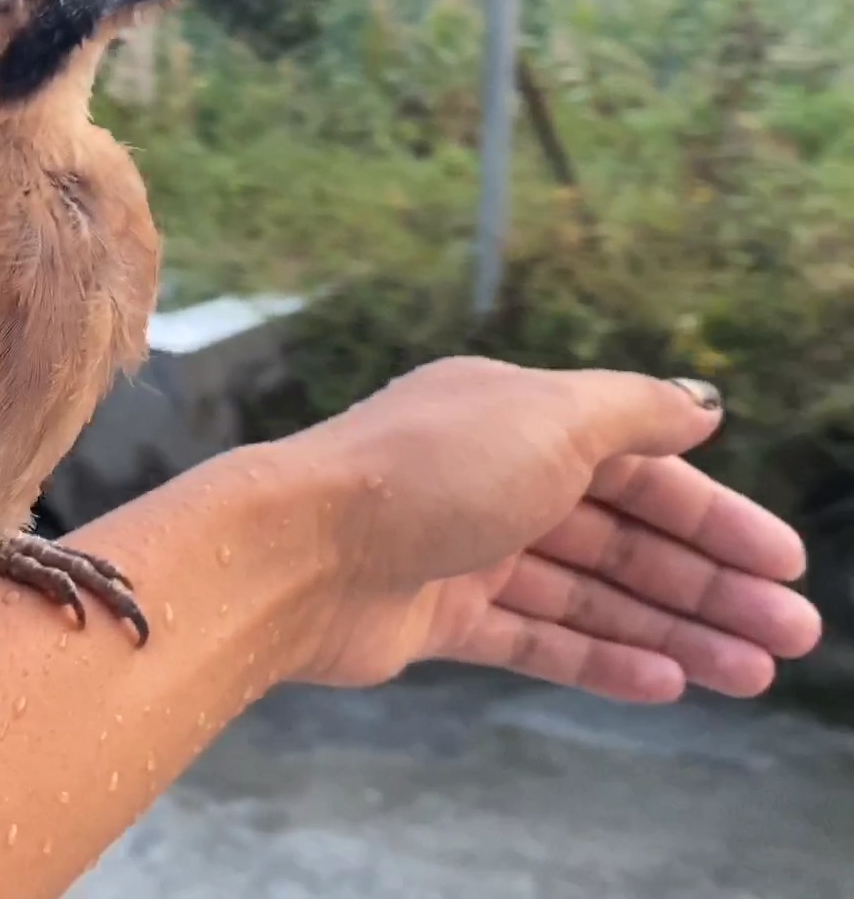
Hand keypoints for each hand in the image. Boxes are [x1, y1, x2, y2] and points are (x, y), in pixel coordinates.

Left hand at [288, 356, 821, 701]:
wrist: (295, 549)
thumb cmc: (422, 471)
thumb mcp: (548, 417)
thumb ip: (632, 411)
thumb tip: (702, 402)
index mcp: (517, 418)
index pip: (638, 468)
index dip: (715, 516)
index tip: (784, 564)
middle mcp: (490, 479)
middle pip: (620, 537)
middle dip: (707, 584)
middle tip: (791, 635)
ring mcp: (461, 550)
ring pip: (585, 595)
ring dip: (669, 630)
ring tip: (748, 672)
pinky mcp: (433, 616)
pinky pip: (533, 639)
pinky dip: (598, 660)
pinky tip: (666, 684)